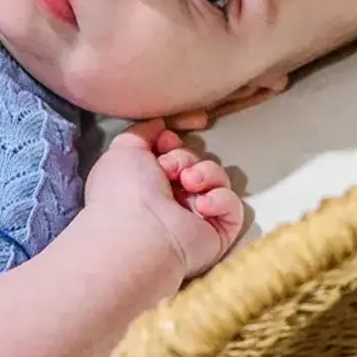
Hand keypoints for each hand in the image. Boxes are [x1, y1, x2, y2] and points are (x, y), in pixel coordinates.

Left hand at [84, 120, 245, 279]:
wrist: (139, 232)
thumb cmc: (124, 190)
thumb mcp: (123, 149)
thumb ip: (142, 132)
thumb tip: (160, 124)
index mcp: (148, 181)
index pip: (175, 153)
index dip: (173, 143)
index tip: (165, 143)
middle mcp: (172, 198)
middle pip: (196, 161)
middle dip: (185, 159)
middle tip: (169, 171)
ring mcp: (196, 215)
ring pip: (218, 178)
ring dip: (205, 174)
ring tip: (188, 184)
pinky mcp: (218, 231)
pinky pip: (233, 205)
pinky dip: (220, 199)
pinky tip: (202, 205)